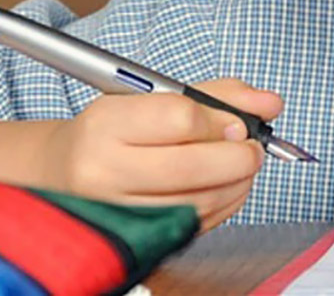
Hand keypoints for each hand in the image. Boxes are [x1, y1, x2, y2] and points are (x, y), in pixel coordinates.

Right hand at [40, 79, 282, 231]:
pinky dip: (225, 204)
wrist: (61, 173)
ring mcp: (118, 211)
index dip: (220, 119)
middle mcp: (105, 170)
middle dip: (240, 155)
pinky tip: (224, 187)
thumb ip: (218, 94)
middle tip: (252, 147)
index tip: (235, 120)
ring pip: (201, 201)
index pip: (181, 118)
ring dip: (238, 182)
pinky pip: (198, 225)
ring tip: (240, 164)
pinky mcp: (136, 239)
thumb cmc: (114, 130)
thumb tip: (271, 102)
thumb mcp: (154, 96)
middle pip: (194, 166)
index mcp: (107, 123)